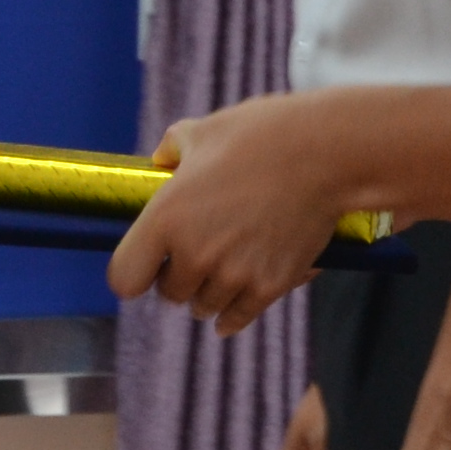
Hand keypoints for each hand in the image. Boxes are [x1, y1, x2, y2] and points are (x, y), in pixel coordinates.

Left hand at [106, 95, 351, 334]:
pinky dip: (233, 315)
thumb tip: (161, 160)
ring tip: (219, 271)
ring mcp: (233, 274)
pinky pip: (237, 318)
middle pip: (169, 295)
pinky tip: (229, 312)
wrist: (326, 152)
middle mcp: (194, 254)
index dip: (133, 272)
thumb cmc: (262, 134)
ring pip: (203, 307)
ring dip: (207, 293)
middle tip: (193, 256)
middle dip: (177, 277)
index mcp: (166, 217)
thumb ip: (172, 149)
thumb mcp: (203, 131)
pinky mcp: (269, 287)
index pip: (124, 279)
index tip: (146, 263)